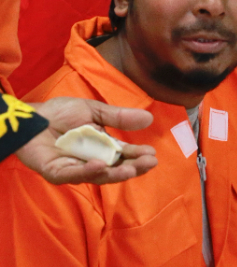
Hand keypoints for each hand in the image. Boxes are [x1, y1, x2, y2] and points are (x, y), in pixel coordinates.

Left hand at [15, 97, 157, 185]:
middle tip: (148, 164)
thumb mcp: (95, 111)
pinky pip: (72, 174)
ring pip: (96, 176)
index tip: (153, 155)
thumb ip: (119, 118)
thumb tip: (149, 119)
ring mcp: (73, 168)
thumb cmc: (61, 113)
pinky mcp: (55, 172)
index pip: (123, 155)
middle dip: (132, 168)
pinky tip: (100, 165)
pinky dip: (86, 171)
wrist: (32, 116)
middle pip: (114, 169)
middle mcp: (90, 161)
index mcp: (101, 147)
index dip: (137, 156)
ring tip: (131, 170)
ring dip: (114, 174)